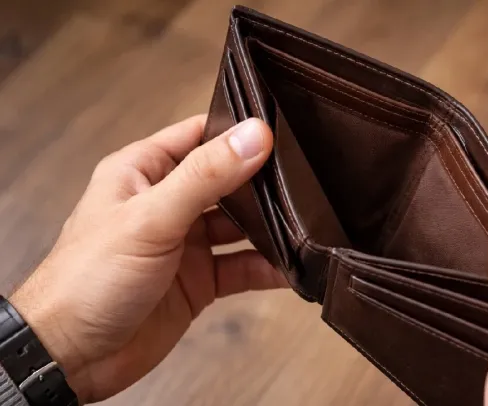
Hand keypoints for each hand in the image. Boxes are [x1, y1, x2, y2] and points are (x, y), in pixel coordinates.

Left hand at [8, 116, 287, 403]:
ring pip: (240, 226)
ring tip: (306, 225)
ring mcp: (185, 243)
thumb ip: (205, 176)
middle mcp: (167, 203)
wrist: (72, 357)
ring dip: (270, 228)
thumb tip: (254, 136)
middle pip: (227, 182)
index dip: (237, 131)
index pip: (199, 136)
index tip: (280, 130)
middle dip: (263, 182)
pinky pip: (242, 267)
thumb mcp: (150, 218)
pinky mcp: (199, 281)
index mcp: (143, 172)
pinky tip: (292, 267)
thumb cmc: (87, 279)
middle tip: (305, 180)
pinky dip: (267, 267)